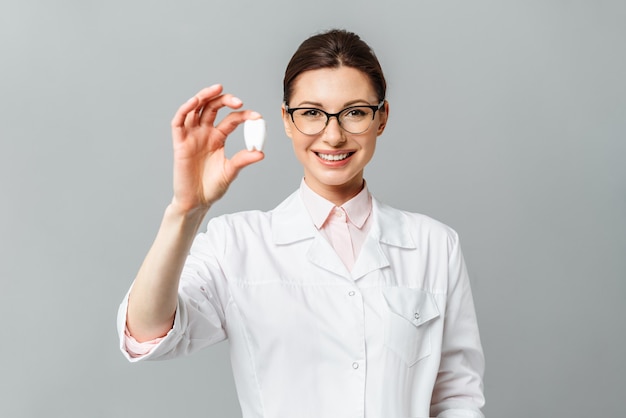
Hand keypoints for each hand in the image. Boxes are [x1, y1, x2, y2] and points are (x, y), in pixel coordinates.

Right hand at [169, 84, 263, 212]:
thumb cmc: (212, 187)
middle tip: (238, 101)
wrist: (196, 202)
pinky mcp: (179, 143)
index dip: (243, 115)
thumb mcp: (231, 171)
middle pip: (212, 107)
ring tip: (217, 89)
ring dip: (204, 96)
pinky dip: (185, 109)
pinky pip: (179, 122)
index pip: (231, 120)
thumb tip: (261, 153)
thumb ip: (243, 160)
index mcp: (218, 138)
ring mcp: (191, 136)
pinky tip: (195, 102)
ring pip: (195, 109)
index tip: (257, 117)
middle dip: (225, 100)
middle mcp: (204, 133)